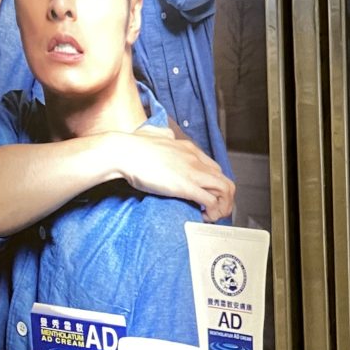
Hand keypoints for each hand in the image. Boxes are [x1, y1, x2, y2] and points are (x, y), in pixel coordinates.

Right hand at [117, 129, 235, 221]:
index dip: (215, 185)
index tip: (207, 196)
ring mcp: (193, 172)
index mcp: (189, 149)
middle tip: (213, 210)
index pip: (215, 169)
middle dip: (224, 199)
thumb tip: (164, 135)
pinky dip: (212, 211)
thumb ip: (162, 134)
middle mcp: (196, 160)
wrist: (124, 151)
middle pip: (225, 180)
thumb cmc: (132, 145)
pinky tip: (203, 216)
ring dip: (222, 206)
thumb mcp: (154, 133)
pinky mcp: (186, 186)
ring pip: (225, 190)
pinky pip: (210, 200)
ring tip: (211, 216)